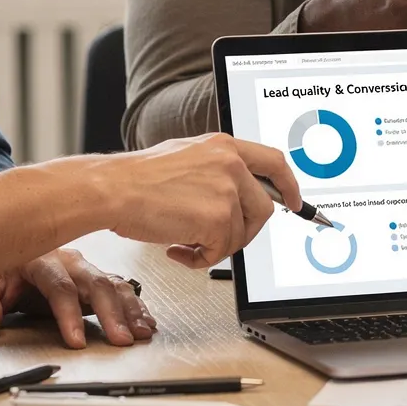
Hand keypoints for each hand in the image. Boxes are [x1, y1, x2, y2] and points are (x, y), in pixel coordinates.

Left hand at [0, 248, 156, 348]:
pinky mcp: (93, 278)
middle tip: (122, 339)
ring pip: (114, 285)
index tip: (76, 342)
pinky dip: (135, 306)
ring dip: (130, 310)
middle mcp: (69, 261)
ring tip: (141, 332)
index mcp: (41, 260)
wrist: (6, 247)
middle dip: (112, 314)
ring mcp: (85, 268)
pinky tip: (146, 321)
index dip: (69, 315)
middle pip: (97, 284)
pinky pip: (120, 288)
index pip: (60, 288)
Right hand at [87, 133, 297, 267]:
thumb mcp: (185, 157)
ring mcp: (227, 191)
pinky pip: (221, 251)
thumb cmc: (136, 179)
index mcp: (224, 146)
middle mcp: (230, 164)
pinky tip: (175, 248)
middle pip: (263, 209)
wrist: (112, 189)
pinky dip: (199, 259)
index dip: (289, 186)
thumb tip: (236, 195)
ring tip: (184, 240)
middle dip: (245, 231)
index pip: (274, 163)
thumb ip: (215, 170)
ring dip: (214, 246)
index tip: (294, 202)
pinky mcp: (218, 218)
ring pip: (240, 234)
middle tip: (220, 241)